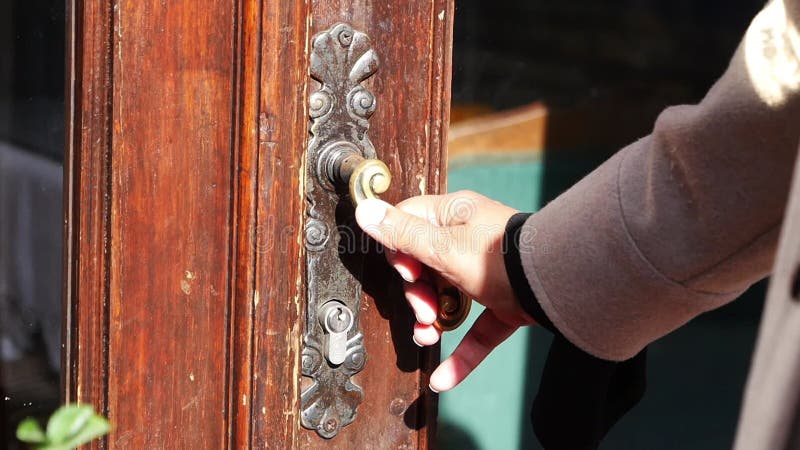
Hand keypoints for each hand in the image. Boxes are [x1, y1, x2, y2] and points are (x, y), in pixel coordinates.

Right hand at [354, 190, 534, 391]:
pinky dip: (462, 354)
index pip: (408, 224)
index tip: (407, 270)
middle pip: (425, 267)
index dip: (399, 251)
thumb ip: (402, 235)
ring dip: (432, 322)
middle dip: (417, 293)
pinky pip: (477, 330)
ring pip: (448, 300)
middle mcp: (469, 241)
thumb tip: (364, 211)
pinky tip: (443, 379)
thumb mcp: (442, 248)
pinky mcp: (505, 304)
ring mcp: (488, 274)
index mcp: (453, 217)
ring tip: (428, 336)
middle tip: (423, 306)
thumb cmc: (501, 258)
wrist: (556, 284)